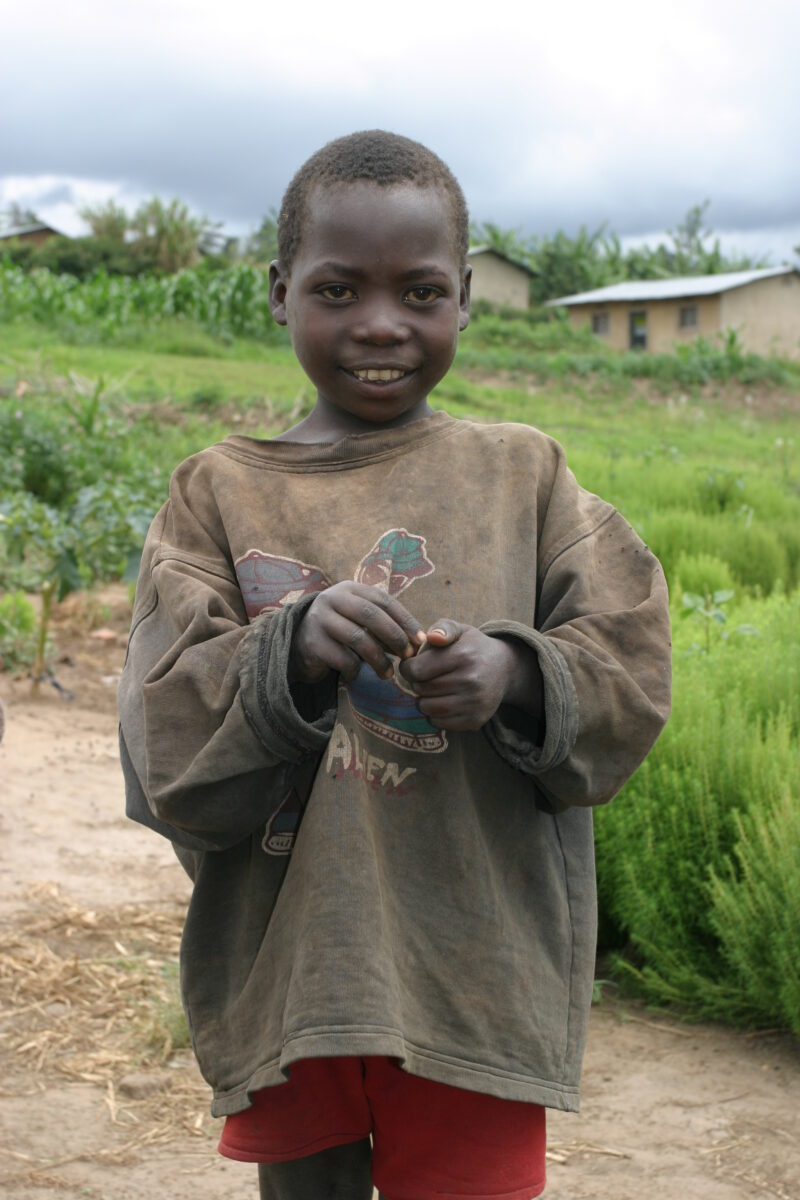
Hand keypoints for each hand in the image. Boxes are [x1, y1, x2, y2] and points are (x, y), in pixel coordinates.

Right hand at [290, 582, 425, 683]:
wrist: (297, 644)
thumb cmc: (338, 632)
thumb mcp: (359, 620)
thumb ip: (384, 625)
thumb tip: (418, 642)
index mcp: (349, 589)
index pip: (383, 600)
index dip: (405, 620)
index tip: (421, 640)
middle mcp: (332, 599)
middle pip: (371, 615)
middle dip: (395, 637)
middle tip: (408, 656)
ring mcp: (320, 620)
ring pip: (358, 639)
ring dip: (379, 660)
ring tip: (388, 674)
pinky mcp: (312, 643)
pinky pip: (343, 659)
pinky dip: (355, 670)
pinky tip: (356, 675)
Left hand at [398, 620, 542, 731]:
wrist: (504, 669)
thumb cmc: (473, 647)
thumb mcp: (460, 630)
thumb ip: (442, 628)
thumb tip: (433, 637)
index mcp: (463, 655)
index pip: (416, 670)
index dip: (408, 667)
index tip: (412, 665)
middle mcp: (471, 681)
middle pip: (420, 689)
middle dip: (417, 682)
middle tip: (425, 677)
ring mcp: (474, 703)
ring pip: (428, 708)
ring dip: (424, 700)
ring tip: (432, 689)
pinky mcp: (475, 720)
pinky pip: (439, 723)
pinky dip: (435, 714)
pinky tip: (443, 701)